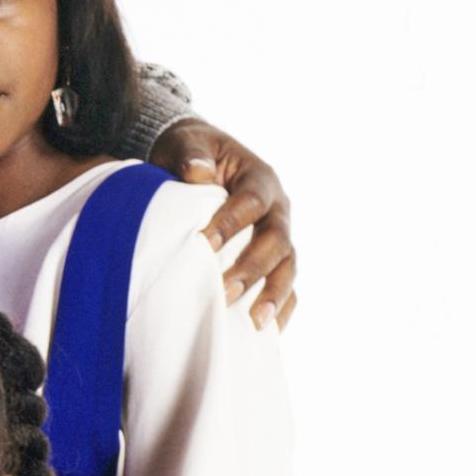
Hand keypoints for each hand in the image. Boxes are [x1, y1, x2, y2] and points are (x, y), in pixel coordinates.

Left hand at [148, 120, 295, 328]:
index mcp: (259, 179)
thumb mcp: (187, 143)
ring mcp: (279, 235)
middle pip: (276, 241)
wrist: (201, 159)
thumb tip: (197, 173)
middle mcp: (277, 209)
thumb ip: (190, 155)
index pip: (250, 203)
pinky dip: (281, 307)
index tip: (204, 244)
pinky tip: (267, 332)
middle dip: (252, 269)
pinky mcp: (274, 257)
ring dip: (273, 295)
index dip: (230, 223)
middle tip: (224, 293)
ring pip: (287, 266)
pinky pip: (287, 284)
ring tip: (255, 323)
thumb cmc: (193, 152)